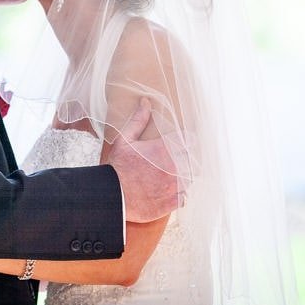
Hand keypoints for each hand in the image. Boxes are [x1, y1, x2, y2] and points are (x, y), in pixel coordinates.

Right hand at [108, 99, 180, 222]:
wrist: (111, 196)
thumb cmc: (117, 166)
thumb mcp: (125, 139)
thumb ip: (139, 120)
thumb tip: (146, 101)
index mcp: (165, 149)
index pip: (190, 140)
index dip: (186, 141)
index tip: (181, 143)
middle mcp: (174, 167)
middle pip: (193, 160)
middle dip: (186, 159)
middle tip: (175, 161)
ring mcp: (174, 186)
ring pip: (190, 179)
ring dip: (184, 177)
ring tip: (171, 176)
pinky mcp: (171, 202)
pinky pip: (184, 197)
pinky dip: (178, 194)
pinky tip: (168, 191)